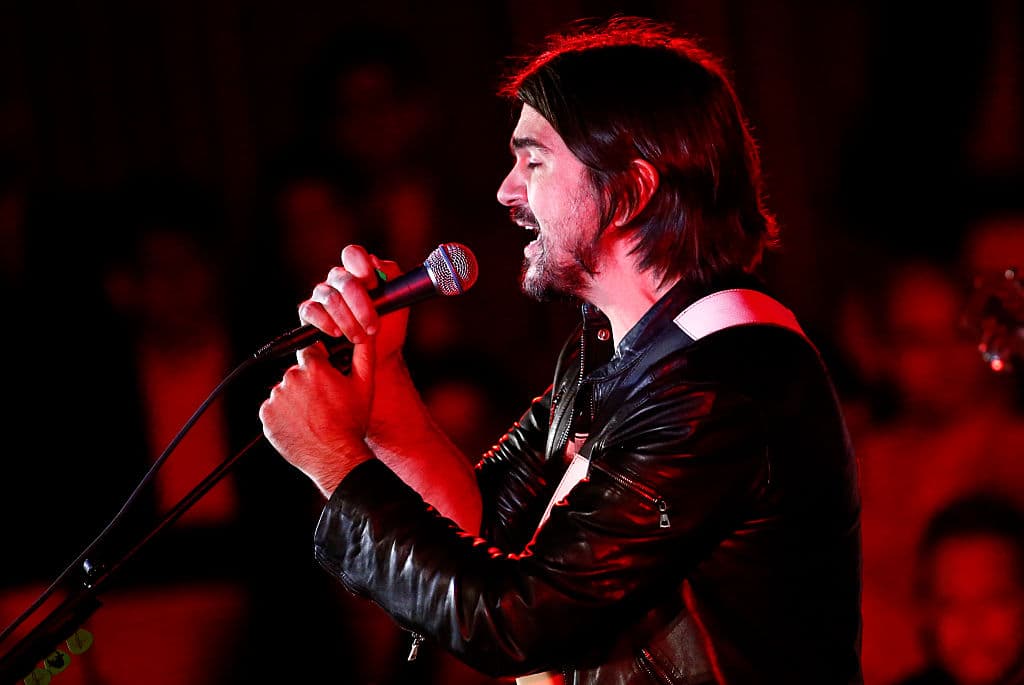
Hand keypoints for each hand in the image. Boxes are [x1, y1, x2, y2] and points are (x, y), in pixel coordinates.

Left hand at [259, 339, 375, 496]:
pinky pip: (273, 409)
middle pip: (296, 373)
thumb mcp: (364, 385)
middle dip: (307, 384)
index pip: (310, 353)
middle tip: (322, 404)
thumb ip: (364, 352)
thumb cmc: (352, 423)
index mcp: (313, 368)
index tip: (325, 380)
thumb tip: (366, 333)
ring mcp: (277, 398)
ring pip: (285, 391)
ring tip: (312, 417)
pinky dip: (283, 415)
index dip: (319, 365)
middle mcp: (291, 379)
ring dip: (295, 400)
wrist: (336, 457)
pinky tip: (300, 424)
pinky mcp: (267, 416)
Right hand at [299, 244, 406, 362]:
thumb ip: (392, 276)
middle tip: (373, 327)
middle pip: (343, 279)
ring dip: (348, 320)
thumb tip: (376, 262)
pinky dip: (325, 323)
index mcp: (358, 272)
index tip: (374, 286)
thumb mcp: (399, 301)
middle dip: (361, 305)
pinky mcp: (309, 313)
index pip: (353, 255)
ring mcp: (322, 295)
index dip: (362, 267)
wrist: (379, 356)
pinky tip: (337, 333)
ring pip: (329, 297)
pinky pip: (310, 310)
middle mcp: (338, 280)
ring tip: (360, 337)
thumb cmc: (388, 327)